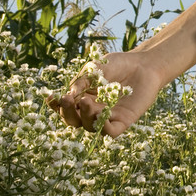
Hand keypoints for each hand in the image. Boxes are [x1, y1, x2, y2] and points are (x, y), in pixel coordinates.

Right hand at [50, 49, 164, 137]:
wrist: (144, 64)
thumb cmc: (118, 65)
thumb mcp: (96, 69)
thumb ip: (82, 82)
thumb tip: (68, 95)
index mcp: (83, 98)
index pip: (65, 107)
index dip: (56, 106)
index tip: (52, 97)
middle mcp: (93, 111)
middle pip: (74, 120)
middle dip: (67, 112)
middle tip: (67, 100)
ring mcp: (108, 117)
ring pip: (90, 126)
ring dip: (85, 116)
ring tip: (86, 102)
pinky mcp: (124, 121)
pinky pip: (110, 132)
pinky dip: (103, 128)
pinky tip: (99, 117)